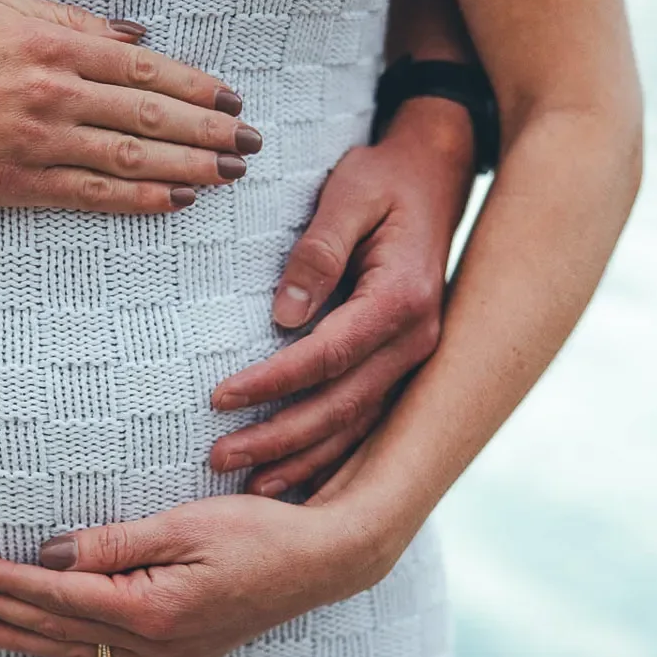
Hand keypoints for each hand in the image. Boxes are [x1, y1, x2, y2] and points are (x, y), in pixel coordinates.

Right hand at [0, 0, 260, 212]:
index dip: (197, 88)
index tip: (233, 101)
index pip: (146, 69)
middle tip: (251, 144)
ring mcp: (38, 143)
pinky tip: (178, 200)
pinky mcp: (19, 185)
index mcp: (54, 46)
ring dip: (190, 169)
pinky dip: (140, 200)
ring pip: (131, 160)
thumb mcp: (6, 7)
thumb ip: (75, 21)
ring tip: (230, 176)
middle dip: (210, 133)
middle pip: (150, 118)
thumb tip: (138, 37)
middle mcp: (53, 95)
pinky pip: (93, 196)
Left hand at [0, 494, 406, 656]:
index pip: (57, 593)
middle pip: (56, 627)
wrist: (322, 562)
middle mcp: (154, 642)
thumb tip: (51, 553)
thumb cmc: (258, 532)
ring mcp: (167, 656)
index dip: (6, 582)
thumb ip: (114, 543)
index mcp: (150, 605)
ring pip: (75, 654)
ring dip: (19, 641)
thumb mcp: (184, 524)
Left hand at [208, 100, 475, 495]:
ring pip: (359, 425)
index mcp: (401, 299)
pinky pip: (370, 420)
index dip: (272, 382)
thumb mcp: (348, 194)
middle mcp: (417, 340)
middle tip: (219, 457)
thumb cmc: (384, 178)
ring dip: (305, 459)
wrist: (438, 172)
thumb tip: (284, 315)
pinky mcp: (406, 362)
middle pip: (342, 406)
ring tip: (251, 485)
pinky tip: (297, 476)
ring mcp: (417, 357)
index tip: (218, 398)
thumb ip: (317, 252)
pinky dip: (335, 454)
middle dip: (279, 438)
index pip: (327, 356)